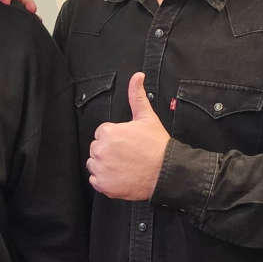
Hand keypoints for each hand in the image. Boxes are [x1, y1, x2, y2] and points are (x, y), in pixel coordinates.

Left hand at [87, 72, 169, 200]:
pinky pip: (96, 181)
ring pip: (94, 164)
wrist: (168, 172)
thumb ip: (136, 95)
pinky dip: (105, 181)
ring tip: (124, 166)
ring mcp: (101, 169)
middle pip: (97, 148)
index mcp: (107, 132)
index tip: (127, 143)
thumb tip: (137, 76)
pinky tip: (120, 177)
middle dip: (109, 151)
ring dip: (105, 165)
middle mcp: (101, 150)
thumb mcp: (147, 117)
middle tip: (128, 155)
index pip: (102, 134)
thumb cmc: (157, 146)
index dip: (115, 138)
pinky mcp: (103, 185)